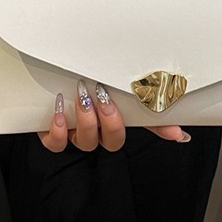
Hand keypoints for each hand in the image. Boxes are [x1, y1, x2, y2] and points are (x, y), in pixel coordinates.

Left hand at [38, 80, 190, 152]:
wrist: (45, 77)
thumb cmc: (79, 79)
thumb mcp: (107, 78)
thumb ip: (130, 83)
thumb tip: (165, 83)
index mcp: (115, 117)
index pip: (144, 127)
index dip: (162, 131)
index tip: (176, 132)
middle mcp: (98, 131)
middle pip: (114, 142)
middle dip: (111, 123)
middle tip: (104, 100)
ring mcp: (76, 134)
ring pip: (87, 143)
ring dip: (86, 122)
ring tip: (81, 98)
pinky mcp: (53, 135)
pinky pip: (57, 144)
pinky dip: (59, 130)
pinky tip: (61, 111)